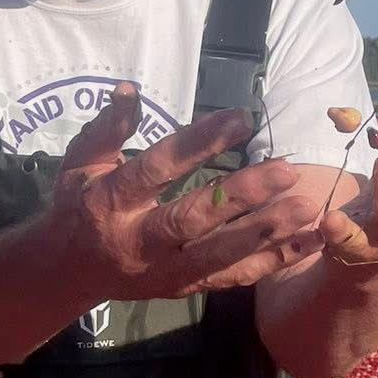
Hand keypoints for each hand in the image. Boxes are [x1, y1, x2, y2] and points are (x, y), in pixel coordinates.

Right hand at [47, 84, 322, 297]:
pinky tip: (309, 239)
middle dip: (242, 196)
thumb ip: (107, 128)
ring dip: (266, 232)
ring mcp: (163, 271)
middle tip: (286, 170)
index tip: (240, 119)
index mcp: (110, 203)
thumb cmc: (76, 204)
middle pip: (193, 220)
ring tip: (307, 205)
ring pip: (219, 255)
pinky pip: (232, 278)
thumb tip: (129, 89)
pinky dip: (273, 261)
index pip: (158, 169)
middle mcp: (138, 242)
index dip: (199, 144)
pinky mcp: (184, 288)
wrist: (68, 270)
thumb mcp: (80, 162)